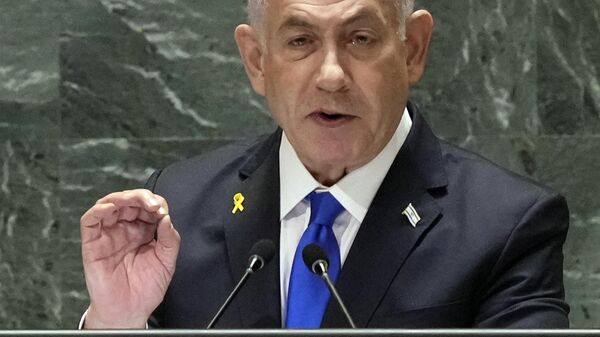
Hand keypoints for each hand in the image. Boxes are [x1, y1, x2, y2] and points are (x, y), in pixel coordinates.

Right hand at [80, 189, 180, 327]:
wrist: (130, 312)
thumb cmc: (146, 288)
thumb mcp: (167, 261)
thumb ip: (170, 239)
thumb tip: (166, 217)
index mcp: (144, 230)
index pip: (148, 206)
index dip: (156, 203)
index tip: (163, 212)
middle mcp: (125, 229)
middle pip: (129, 201)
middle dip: (141, 197)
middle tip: (152, 205)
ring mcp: (108, 234)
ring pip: (109, 204)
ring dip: (121, 197)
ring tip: (134, 201)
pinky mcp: (92, 243)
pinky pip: (90, 220)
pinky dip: (98, 210)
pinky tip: (110, 208)